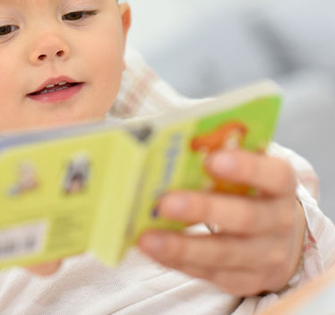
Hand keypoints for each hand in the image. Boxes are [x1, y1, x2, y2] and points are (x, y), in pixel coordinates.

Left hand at [138, 150, 305, 295]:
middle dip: (203, 209)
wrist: (279, 241)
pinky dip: (177, 261)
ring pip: (223, 254)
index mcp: (280, 188)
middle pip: (246, 217)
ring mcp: (264, 257)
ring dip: (182, 246)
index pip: (274, 176)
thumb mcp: (246, 175)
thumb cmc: (248, 194)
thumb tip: (174, 148)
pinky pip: (208, 273)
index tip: (211, 159)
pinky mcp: (244, 281)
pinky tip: (153, 250)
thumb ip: (221, 160)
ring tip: (147, 239)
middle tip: (165, 203)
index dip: (246, 167)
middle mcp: (278, 223)